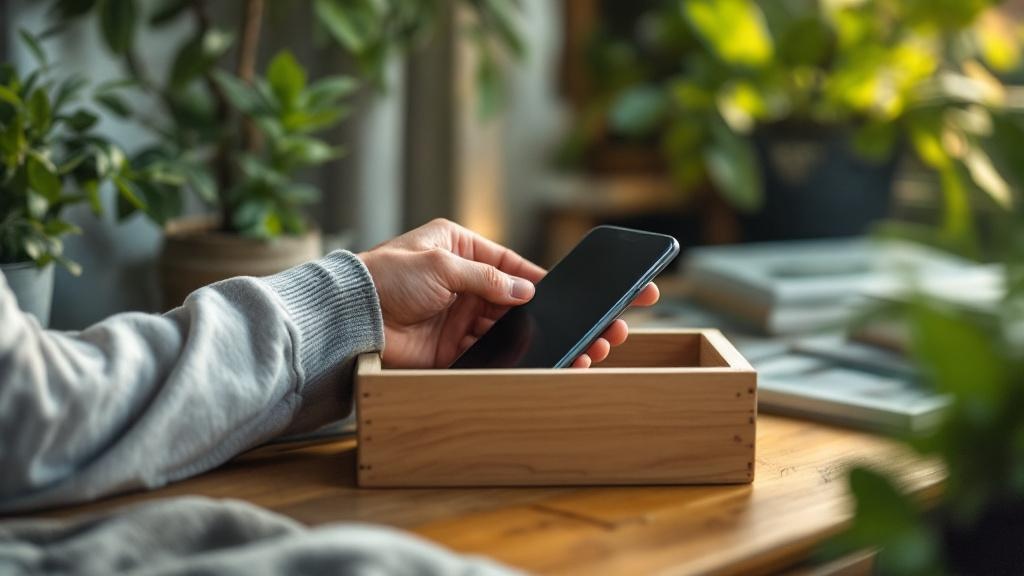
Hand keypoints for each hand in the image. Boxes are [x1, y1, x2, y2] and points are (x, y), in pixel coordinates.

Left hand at [358, 219, 659, 367]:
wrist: (348, 319)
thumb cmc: (384, 277)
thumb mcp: (440, 265)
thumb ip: (488, 279)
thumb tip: (527, 292)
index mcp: (463, 251)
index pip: (517, 268)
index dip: (551, 281)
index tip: (587, 291)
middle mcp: (466, 285)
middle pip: (524, 303)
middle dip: (563, 314)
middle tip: (606, 325)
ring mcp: (461, 320)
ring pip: (515, 331)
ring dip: (547, 339)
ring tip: (589, 347)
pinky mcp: (453, 351)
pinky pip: (494, 355)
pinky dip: (520, 359)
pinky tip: (551, 362)